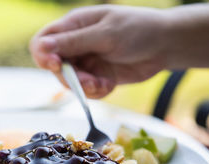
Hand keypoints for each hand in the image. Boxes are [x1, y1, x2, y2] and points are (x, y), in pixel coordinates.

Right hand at [29, 5, 168, 97]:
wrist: (166, 45)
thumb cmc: (138, 30)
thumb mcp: (105, 34)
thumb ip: (73, 42)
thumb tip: (41, 46)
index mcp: (74, 26)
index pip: (43, 41)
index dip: (43, 55)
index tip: (55, 65)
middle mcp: (76, 45)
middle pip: (55, 67)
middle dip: (71, 77)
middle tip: (90, 81)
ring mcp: (87, 62)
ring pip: (71, 82)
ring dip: (85, 87)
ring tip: (102, 84)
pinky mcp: (98, 76)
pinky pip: (87, 91)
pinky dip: (97, 92)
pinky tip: (110, 85)